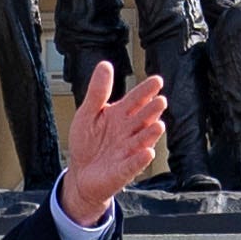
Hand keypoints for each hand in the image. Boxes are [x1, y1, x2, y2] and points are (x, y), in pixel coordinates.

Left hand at [48, 61, 173, 224]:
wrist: (80, 174)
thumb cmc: (86, 143)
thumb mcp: (87, 113)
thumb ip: (98, 91)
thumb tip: (105, 65)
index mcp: (120, 115)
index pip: (136, 100)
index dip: (146, 91)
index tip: (157, 81)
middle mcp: (128, 131)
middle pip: (144, 118)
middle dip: (152, 110)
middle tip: (160, 100)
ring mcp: (128, 151)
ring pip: (143, 140)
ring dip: (151, 134)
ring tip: (158, 125)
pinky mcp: (124, 169)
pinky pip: (134, 164)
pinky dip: (140, 159)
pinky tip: (147, 152)